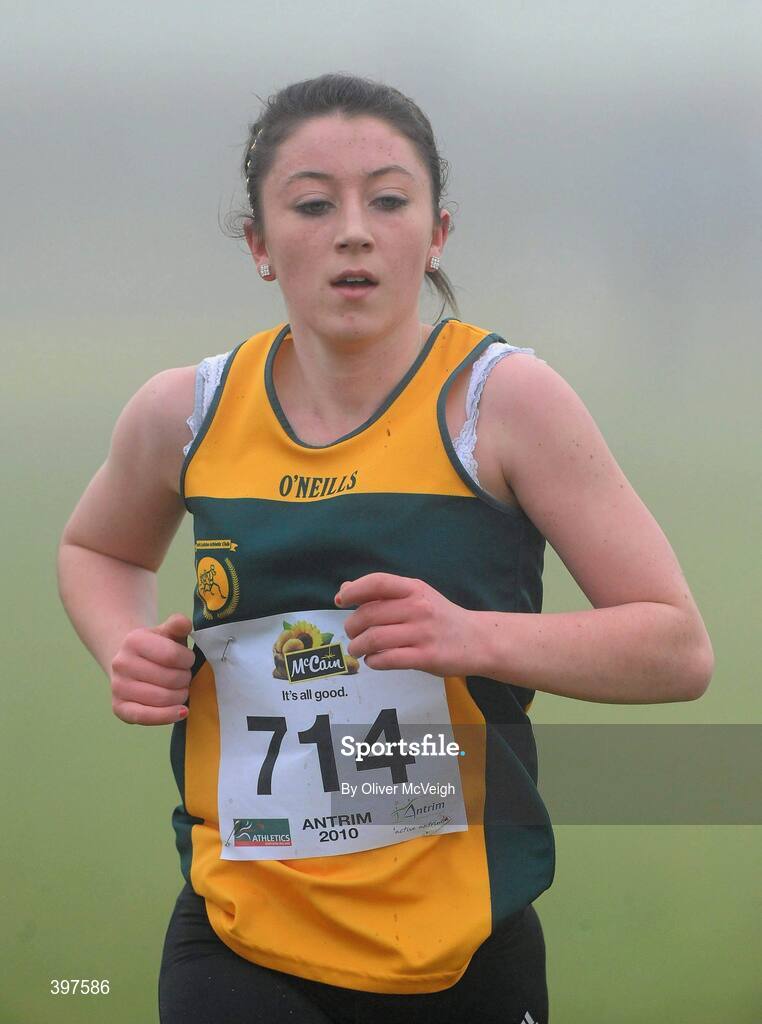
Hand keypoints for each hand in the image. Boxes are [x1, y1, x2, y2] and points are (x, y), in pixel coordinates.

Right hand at [110, 613, 195, 724]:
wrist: (130, 662)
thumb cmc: (157, 647)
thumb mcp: (168, 632)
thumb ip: (178, 624)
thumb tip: (184, 623)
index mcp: (134, 640)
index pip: (172, 655)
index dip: (188, 660)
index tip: (188, 660)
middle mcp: (121, 663)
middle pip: (170, 679)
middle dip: (185, 679)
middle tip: (184, 676)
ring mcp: (118, 687)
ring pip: (162, 699)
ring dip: (180, 696)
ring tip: (180, 689)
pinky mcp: (119, 708)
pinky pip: (145, 717)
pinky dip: (167, 716)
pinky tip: (182, 711)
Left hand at [335, 573, 476, 675]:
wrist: (478, 640)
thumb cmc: (441, 617)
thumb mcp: (417, 596)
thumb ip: (383, 593)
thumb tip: (346, 588)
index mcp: (414, 589)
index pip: (377, 582)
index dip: (353, 590)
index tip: (341, 600)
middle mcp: (418, 607)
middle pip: (369, 615)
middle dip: (352, 627)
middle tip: (352, 634)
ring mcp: (423, 633)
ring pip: (374, 639)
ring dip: (358, 647)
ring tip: (358, 650)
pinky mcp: (426, 657)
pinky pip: (387, 659)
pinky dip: (373, 661)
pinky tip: (374, 660)